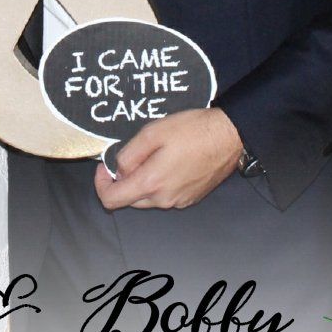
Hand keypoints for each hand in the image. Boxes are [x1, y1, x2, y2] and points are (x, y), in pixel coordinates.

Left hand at [95, 108, 243, 210]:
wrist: (230, 136)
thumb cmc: (193, 130)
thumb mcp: (152, 132)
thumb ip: (128, 154)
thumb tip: (117, 170)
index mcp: (151, 183)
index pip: (111, 200)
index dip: (101, 184)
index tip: (104, 167)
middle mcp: (164, 199)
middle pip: (129, 200)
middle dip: (124, 181)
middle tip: (132, 156)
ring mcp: (179, 201)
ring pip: (148, 198)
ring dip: (144, 181)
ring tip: (156, 155)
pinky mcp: (191, 198)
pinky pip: (166, 195)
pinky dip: (161, 183)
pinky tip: (172, 162)